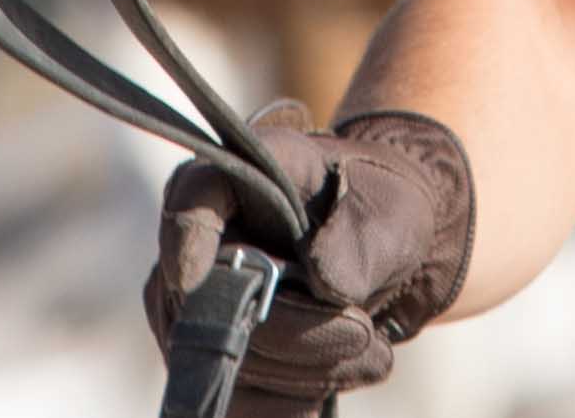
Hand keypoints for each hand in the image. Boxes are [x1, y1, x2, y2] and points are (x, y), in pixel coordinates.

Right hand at [148, 102, 474, 407]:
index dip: (186, 237)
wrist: (380, 258)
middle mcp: (200, 245)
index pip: (190, 200)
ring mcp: (194, 311)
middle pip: (216, 307)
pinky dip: (297, 401)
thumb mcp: (387, 211)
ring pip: (235, 365)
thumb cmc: (375, 215)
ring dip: (314, 369)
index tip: (192, 276)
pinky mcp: (213, 363)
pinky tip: (342, 372)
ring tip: (370, 348)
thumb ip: (357, 240)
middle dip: (301, 333)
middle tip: (366, 332)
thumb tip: (324, 284)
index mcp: (235, 180)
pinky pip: (241, 404)